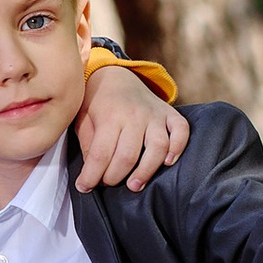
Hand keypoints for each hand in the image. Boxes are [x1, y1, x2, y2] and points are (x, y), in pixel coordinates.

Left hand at [73, 61, 187, 191]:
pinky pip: (181, 130)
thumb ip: (88, 144)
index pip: (100, 154)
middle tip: (108, 184)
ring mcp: (154, 114)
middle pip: (128, 155)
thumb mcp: (82, 119)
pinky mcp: (170, 114)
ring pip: (157, 147)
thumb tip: (93, 171)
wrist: (114, 75)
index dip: (91, 176)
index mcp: (109, 116)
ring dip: (146, 171)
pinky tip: (167, 162)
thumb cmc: (95, 102)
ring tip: (134, 185)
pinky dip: (178, 147)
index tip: (84, 187)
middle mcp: (134, 115)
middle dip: (115, 177)